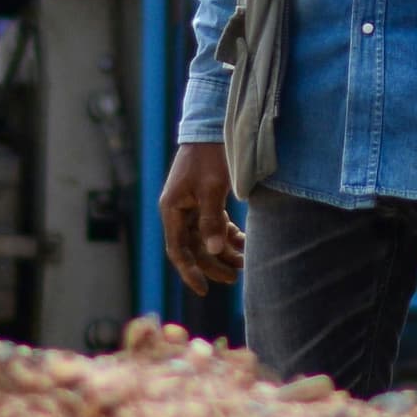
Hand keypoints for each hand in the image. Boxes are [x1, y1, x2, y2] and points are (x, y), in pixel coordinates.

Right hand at [158, 143, 243, 295]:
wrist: (214, 126)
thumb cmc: (210, 156)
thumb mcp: (212, 188)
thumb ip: (212, 220)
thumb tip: (214, 250)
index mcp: (172, 209)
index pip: (178, 250)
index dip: (189, 271)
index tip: (203, 290)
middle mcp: (179, 210)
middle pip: (194, 247)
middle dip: (213, 264)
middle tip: (234, 278)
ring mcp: (192, 205)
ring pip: (206, 238)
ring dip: (223, 251)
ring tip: (244, 264)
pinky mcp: (206, 199)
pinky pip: (215, 225)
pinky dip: (228, 235)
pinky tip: (244, 244)